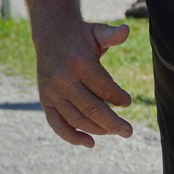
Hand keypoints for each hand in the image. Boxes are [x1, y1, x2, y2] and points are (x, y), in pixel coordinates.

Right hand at [33, 20, 133, 145]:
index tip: (127, 102)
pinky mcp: (45, 101)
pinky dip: (72, 137)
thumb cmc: (81, 37)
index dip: (118, 98)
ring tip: (114, 132)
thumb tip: (125, 30)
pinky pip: (57, 125)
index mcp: (79, 63)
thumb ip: (111, 34)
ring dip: (98, 130)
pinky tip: (90, 143)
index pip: (104, 88)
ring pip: (77, 119)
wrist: (51, 35)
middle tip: (128, 131)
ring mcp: (52, 92)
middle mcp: (63, 79)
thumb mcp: (97, 32)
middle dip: (113, 123)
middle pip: (92, 109)